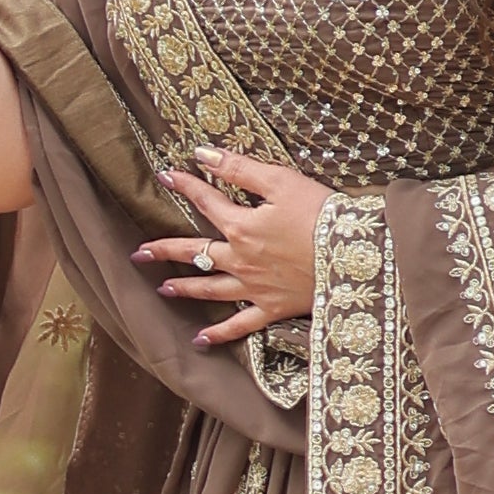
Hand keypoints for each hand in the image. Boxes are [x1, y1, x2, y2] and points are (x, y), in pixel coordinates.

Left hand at [135, 145, 330, 348]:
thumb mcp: (281, 182)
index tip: (165, 176)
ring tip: (164, 289)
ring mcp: (254, 287)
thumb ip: (239, 168)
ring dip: (185, 288)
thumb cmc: (322, 214)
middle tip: (139, 253)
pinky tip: (201, 340)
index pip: (205, 201)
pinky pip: (240, 324)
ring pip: (210, 288)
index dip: (185, 186)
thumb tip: (203, 154)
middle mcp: (240, 259)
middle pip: (195, 252)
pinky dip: (220, 334)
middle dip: (165, 250)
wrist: (354, 255)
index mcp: (241, 226)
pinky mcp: (272, 307)